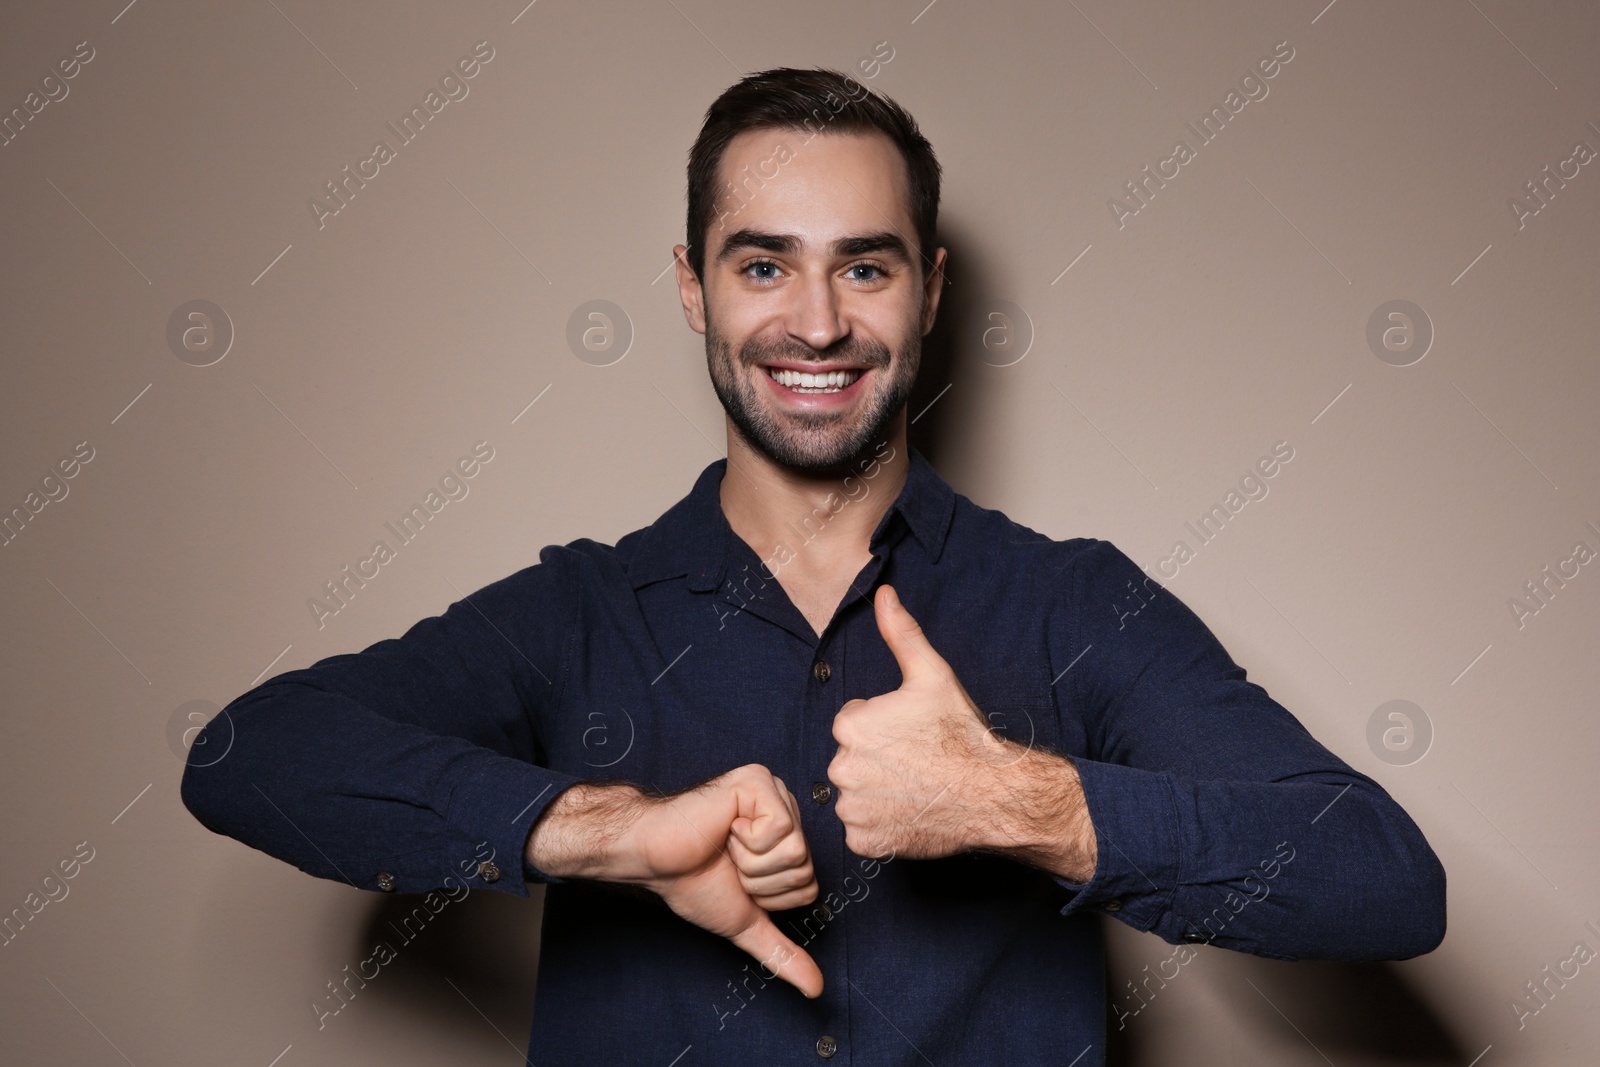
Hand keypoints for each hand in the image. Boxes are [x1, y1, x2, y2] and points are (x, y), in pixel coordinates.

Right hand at [625, 764, 823, 997]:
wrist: (655, 857)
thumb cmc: (694, 881)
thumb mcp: (746, 920)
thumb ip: (781, 951)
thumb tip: (815, 988)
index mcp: (788, 837)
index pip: (810, 886)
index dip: (770, 895)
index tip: (737, 878)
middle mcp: (787, 810)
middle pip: (805, 868)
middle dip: (761, 879)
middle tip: (729, 861)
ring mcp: (775, 791)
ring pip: (795, 851)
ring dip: (751, 862)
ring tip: (726, 844)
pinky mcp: (759, 780)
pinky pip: (780, 828)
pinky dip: (747, 840)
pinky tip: (725, 827)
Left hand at [828, 586, 1097, 879]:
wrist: (992, 794)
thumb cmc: (961, 734)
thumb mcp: (931, 674)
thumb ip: (901, 633)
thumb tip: (884, 594)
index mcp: (850, 726)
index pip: (854, 723)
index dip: (885, 726)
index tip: (912, 734)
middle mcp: (842, 769)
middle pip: (852, 759)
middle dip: (877, 759)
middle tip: (917, 761)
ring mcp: (853, 810)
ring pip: (856, 795)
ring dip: (877, 792)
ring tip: (915, 786)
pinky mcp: (865, 843)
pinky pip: (862, 830)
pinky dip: (881, 826)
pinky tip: (909, 812)